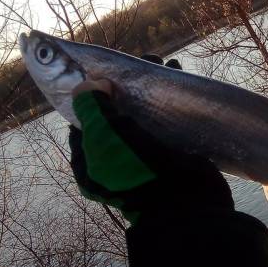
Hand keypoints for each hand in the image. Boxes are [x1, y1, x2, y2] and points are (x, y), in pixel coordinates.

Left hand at [69, 77, 232, 224]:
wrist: (183, 203)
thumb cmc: (134, 169)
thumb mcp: (104, 134)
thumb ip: (91, 105)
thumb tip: (92, 82)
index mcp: (89, 161)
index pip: (84, 119)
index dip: (92, 92)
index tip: (105, 69)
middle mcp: (113, 159)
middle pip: (114, 112)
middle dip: (126, 85)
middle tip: (139, 63)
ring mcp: (141, 157)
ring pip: (141, 113)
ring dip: (149, 87)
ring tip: (160, 64)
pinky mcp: (168, 153)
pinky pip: (164, 120)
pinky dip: (169, 98)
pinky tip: (175, 76)